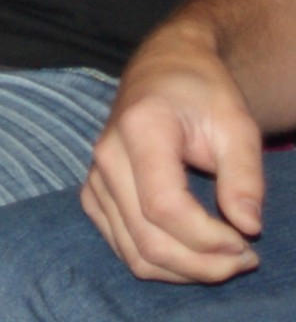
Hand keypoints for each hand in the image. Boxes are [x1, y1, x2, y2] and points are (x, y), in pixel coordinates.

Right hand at [81, 22, 267, 281]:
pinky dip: (160, 263)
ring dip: (184, 271)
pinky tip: (193, 253)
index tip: (247, 241)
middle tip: (245, 260)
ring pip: (133, 252)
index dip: (208, 238)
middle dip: (202, 264)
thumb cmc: (203, 94)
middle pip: (147, 238)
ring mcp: (95, 177)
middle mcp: (107, 156)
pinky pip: (122, 246)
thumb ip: (244, 175)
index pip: (165, 207)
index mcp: (140, 130)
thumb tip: (248, 227)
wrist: (163, 70)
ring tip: (224, 260)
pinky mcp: (94, 193)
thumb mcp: (237, 124)